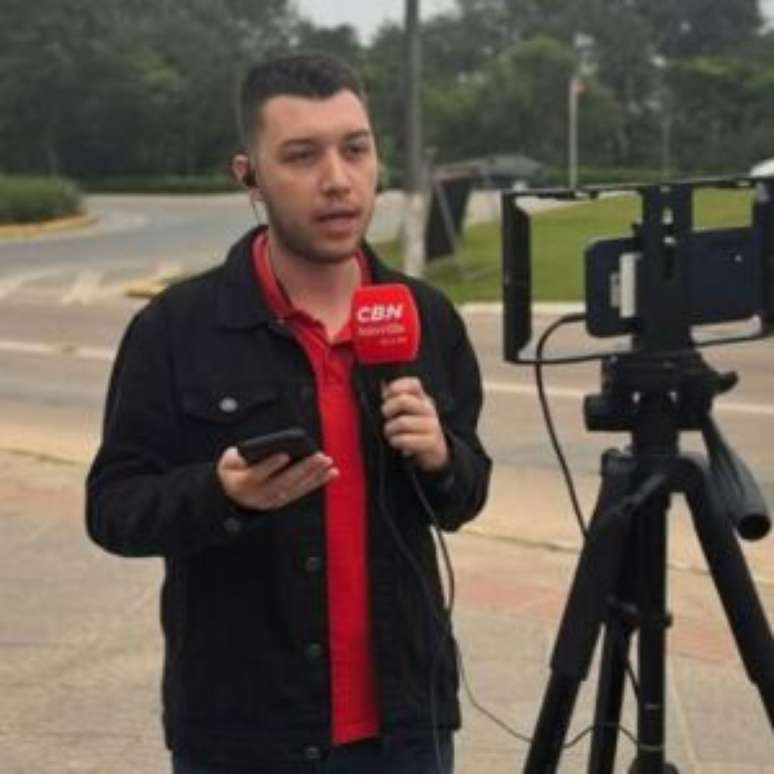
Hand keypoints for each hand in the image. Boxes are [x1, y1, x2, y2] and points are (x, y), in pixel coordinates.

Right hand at [217, 447, 337, 510]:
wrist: (231, 495)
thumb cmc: (232, 470)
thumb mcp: (229, 461)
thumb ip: (242, 455)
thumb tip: (266, 448)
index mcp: (242, 484)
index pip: (257, 475)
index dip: (270, 465)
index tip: (284, 454)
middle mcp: (258, 496)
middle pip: (283, 482)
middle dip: (303, 469)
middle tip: (320, 456)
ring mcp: (272, 501)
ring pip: (295, 489)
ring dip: (314, 476)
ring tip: (328, 463)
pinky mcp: (283, 502)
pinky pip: (302, 492)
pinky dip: (318, 482)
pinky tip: (332, 472)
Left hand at [381, 377, 448, 471]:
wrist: (433, 453)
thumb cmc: (412, 430)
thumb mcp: (405, 412)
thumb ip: (394, 399)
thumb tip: (382, 387)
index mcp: (422, 398)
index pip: (413, 384)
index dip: (396, 387)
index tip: (386, 397)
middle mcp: (428, 409)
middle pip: (403, 400)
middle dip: (388, 409)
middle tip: (386, 417)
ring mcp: (432, 425)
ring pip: (402, 422)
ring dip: (390, 429)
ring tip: (390, 434)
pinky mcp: (432, 442)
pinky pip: (406, 439)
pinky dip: (396, 441)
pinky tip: (396, 442)